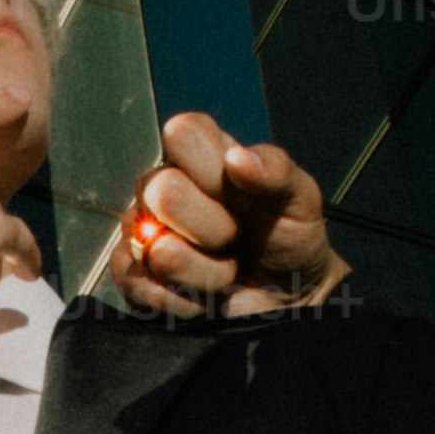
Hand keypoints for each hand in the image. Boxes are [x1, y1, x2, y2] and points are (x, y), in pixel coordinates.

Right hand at [115, 111, 344, 317]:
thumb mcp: (300, 199)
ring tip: (226, 268)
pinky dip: (187, 300)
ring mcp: (144, 230)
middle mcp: (164, 186)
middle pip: (164, 192)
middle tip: (236, 236)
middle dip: (215, 228)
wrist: (288, 295)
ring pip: (158, 249)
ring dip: (206, 272)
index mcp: (201, 154)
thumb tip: (238, 158)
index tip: (243, 194)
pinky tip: (207, 294)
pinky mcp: (135, 276)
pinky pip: (144, 287)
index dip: (212, 168)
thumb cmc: (288, 236)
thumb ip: (277, 171)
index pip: (182, 133)